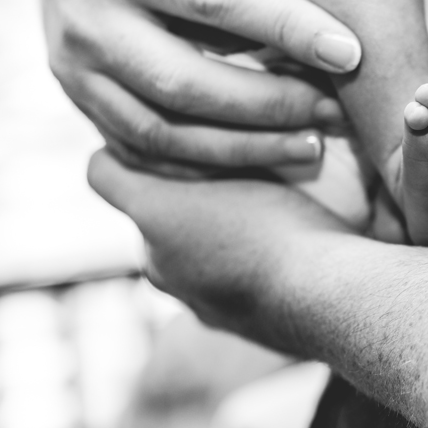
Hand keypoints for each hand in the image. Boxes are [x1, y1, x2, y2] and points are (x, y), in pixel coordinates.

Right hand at [41, 0, 361, 173]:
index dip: (285, 27)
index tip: (352, 50)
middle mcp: (88, 16)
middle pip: (186, 81)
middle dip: (268, 102)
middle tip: (338, 111)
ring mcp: (78, 67)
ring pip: (165, 130)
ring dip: (243, 147)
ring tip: (316, 146)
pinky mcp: (82, 101)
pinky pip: (145, 150)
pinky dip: (205, 163)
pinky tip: (264, 160)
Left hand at [87, 148, 349, 350]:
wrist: (326, 296)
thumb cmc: (292, 218)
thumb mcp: (257, 156)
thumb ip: (218, 139)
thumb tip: (215, 105)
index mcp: (151, 211)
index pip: (102, 170)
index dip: (121, 151)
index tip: (158, 137)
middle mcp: (153, 259)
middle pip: (148, 215)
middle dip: (179, 198)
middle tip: (228, 176)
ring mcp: (185, 297)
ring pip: (180, 255)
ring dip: (207, 238)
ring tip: (258, 220)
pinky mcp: (218, 322)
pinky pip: (212, 286)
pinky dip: (232, 271)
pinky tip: (275, 257)